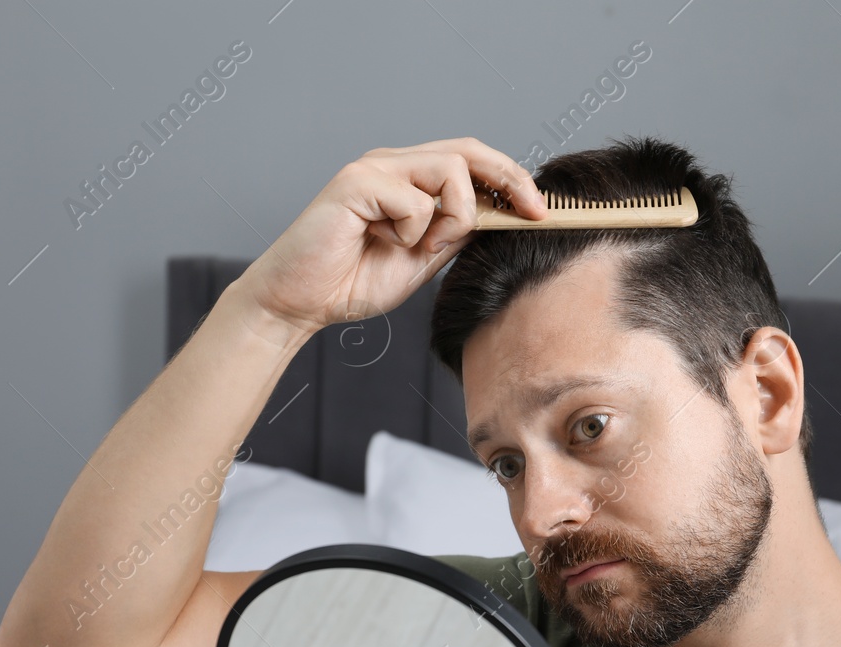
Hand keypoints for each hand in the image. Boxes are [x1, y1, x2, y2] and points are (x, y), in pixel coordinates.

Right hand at [231, 137, 547, 343]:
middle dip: (510, 179)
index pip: (470, 161)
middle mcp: (392, 164)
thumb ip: (453, 234)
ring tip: (417, 246)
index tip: (541, 210)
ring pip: (449, 171)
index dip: (510, 179)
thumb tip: (498, 217)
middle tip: (535, 212)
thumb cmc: (350, 281)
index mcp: (407, 179)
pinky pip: (415, 200)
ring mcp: (374, 169)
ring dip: (451, 218)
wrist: (299, 302)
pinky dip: (411, 231)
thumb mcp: (421, 259)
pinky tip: (380, 243)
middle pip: (468, 150)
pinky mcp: (356, 183)